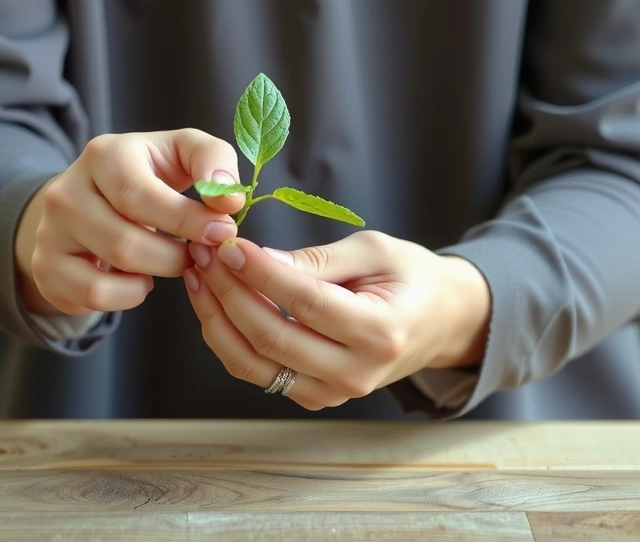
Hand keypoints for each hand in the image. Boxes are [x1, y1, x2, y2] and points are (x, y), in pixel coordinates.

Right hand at [14, 129, 244, 315]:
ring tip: (173, 260)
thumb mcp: (181, 153)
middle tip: (199, 254)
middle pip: (125, 242)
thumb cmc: (150, 174)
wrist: (90, 195)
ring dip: (157, 273)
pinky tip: (140, 278)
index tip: (224, 230)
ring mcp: (50, 232)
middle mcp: (65, 192)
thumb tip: (228, 200)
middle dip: (175, 255)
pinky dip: (128, 295)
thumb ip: (214, 161)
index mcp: (103, 155)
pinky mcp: (45, 267)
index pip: (140, 195)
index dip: (187, 220)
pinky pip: (93, 297)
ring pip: (109, 273)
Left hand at [183, 230, 490, 410]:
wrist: (439, 321)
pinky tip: (215, 300)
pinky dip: (228, 337)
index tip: (229, 243)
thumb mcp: (374, 250)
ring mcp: (332, 393)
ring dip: (216, 317)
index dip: (259, 272)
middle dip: (228, 291)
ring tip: (200, 274)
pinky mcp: (313, 396)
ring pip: (253, 363)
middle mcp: (355, 373)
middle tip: (204, 252)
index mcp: (378, 332)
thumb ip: (317, 260)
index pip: (303, 302)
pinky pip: (257, 371)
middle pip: (271, 336)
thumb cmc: (411, 277)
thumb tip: (259, 260)